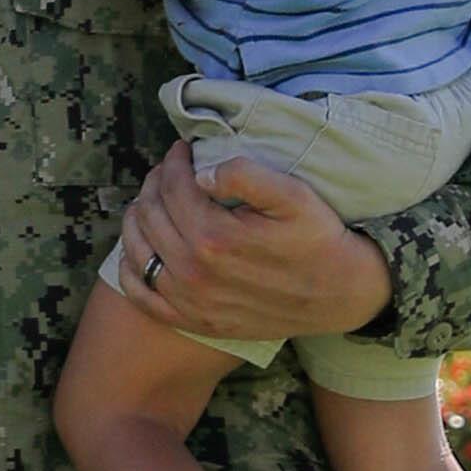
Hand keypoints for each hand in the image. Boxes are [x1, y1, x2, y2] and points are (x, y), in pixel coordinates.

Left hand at [120, 146, 392, 346]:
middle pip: (150, 213)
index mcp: (214, 238)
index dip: (174, 161)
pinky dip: (131, 267)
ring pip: (137, 249)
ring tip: (155, 200)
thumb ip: (246, 176)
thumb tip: (201, 173)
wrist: (339, 294)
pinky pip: (141, 295)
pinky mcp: (192, 320)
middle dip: (155, 183)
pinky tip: (142, 247)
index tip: (183, 149)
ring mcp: (188, 301)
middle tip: (170, 171)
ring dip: (138, 216)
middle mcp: (193, 272)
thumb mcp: (294, 196)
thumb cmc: (318, 239)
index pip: (172, 187)